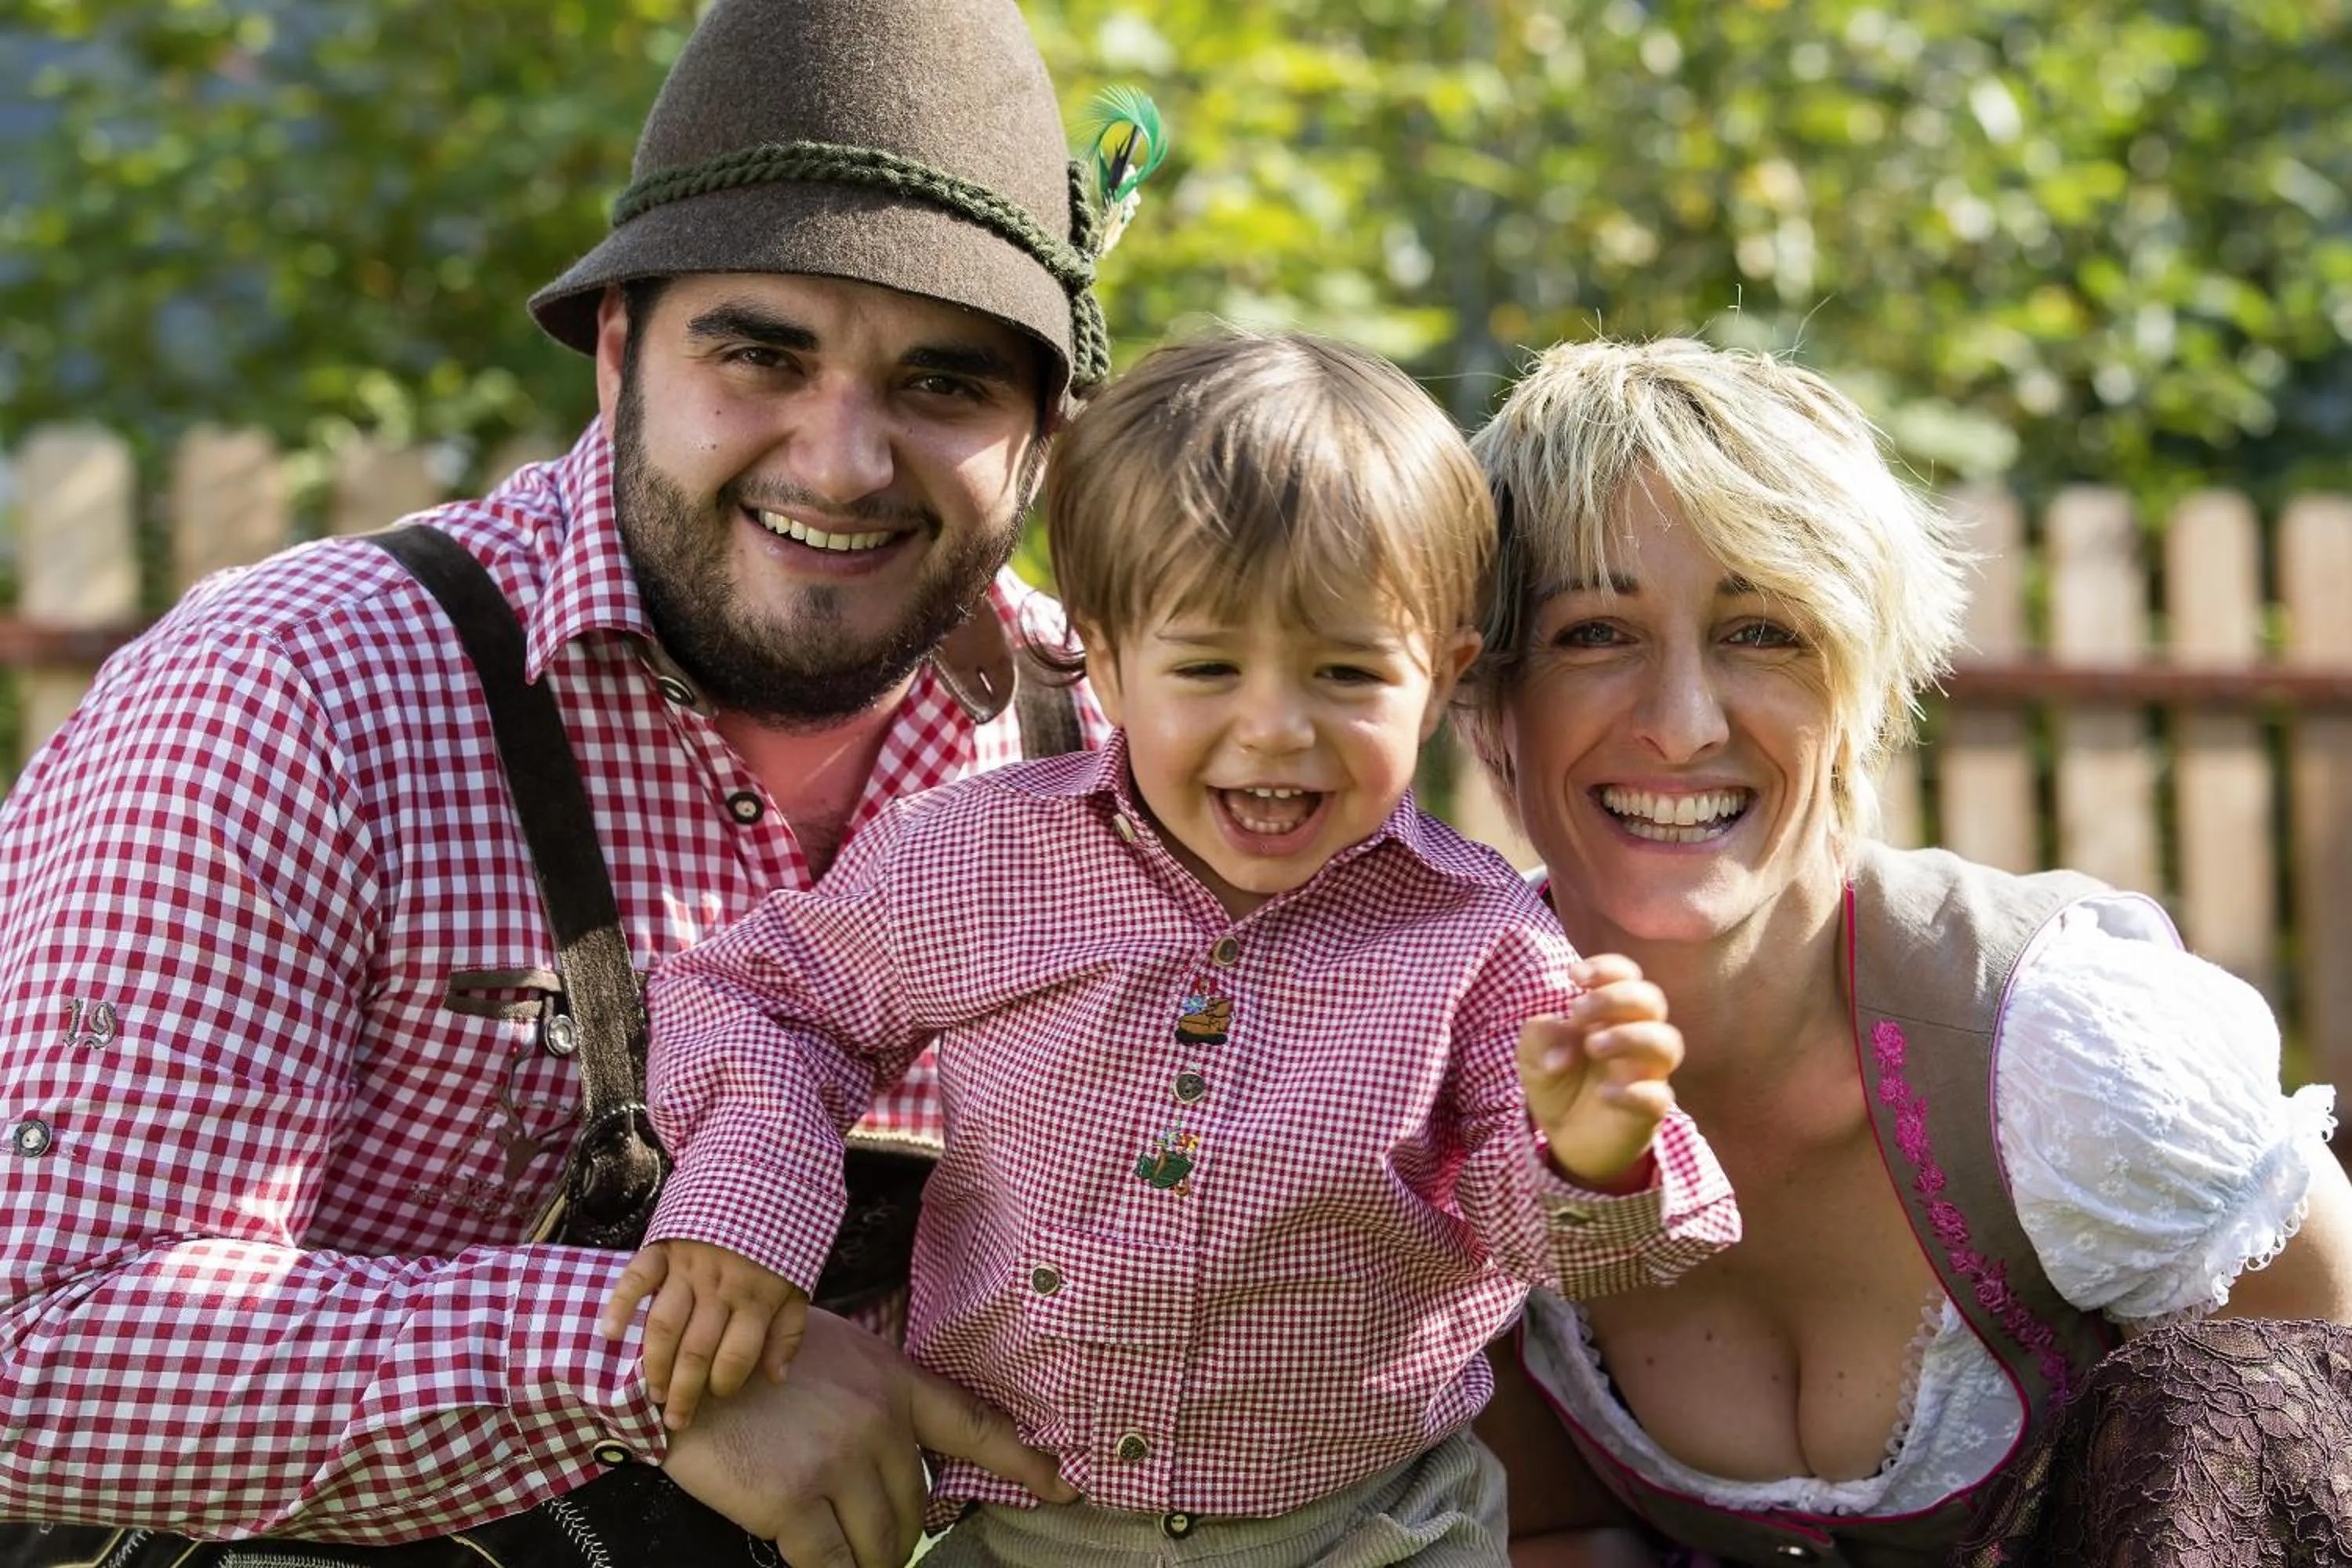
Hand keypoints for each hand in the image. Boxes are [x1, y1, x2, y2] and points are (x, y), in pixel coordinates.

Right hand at [598, 1239, 808, 1429]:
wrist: (762, 1180)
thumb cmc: (778, 1244)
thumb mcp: (798, 1286)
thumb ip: (788, 1333)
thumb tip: (776, 1379)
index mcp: (756, 1299)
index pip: (736, 1357)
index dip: (724, 1385)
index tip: (717, 1398)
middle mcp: (720, 1288)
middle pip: (697, 1351)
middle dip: (684, 1393)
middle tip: (675, 1420)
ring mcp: (689, 1268)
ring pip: (665, 1325)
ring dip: (655, 1364)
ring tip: (653, 1393)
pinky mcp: (664, 1248)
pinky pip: (638, 1278)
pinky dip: (620, 1304)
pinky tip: (609, 1332)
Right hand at [661, 1307, 1076, 1567]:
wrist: (679, 1365)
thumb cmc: (753, 1361)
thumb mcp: (835, 1356)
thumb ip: (876, 1399)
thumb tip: (903, 1455)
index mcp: (893, 1382)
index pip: (975, 1427)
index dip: (1025, 1463)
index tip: (1065, 1489)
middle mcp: (877, 1421)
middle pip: (917, 1508)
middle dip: (897, 1534)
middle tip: (863, 1536)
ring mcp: (837, 1460)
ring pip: (881, 1544)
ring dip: (866, 1562)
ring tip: (840, 1553)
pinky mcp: (795, 1499)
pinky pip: (831, 1564)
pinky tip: (811, 1561)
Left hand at [1519, 954, 1681, 1189]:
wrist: (1565, 1136)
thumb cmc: (1556, 1079)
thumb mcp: (1533, 1053)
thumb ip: (1541, 1036)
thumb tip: (1560, 1050)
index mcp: (1610, 1013)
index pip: (1627, 976)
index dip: (1608, 969)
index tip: (1575, 977)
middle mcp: (1636, 1036)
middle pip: (1651, 1000)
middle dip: (1615, 997)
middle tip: (1578, 1011)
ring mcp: (1646, 1072)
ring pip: (1667, 1043)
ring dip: (1630, 1037)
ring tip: (1592, 1047)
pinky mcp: (1649, 1110)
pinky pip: (1659, 1097)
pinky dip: (1634, 1092)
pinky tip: (1605, 1094)